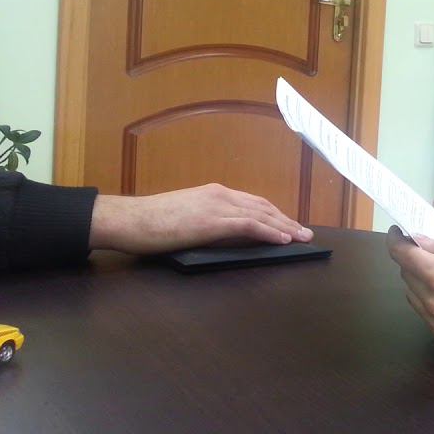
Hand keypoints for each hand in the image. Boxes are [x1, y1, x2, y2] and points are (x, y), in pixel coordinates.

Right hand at [89, 183, 313, 254]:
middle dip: (287, 220)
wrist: (128, 219)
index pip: (253, 202)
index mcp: (214, 193)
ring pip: (261, 215)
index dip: (275, 214)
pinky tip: (282, 240)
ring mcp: (217, 207)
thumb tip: (227, 235)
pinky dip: (268, 231)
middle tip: (305, 233)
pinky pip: (248, 226)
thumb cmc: (150, 222)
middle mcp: (220, 195)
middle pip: (263, 207)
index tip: (290, 224)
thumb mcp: (185, 216)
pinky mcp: (211, 222)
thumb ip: (208, 220)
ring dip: (285, 227)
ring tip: (302, 238)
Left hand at [387, 229, 433, 347]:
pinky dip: (432, 301)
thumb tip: (415, 242)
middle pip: (406, 276)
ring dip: (420, 282)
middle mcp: (433, 304)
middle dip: (412, 260)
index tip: (397, 232)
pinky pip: (427, 315)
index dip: (396, 240)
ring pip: (414, 297)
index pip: (402, 255)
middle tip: (428, 250)